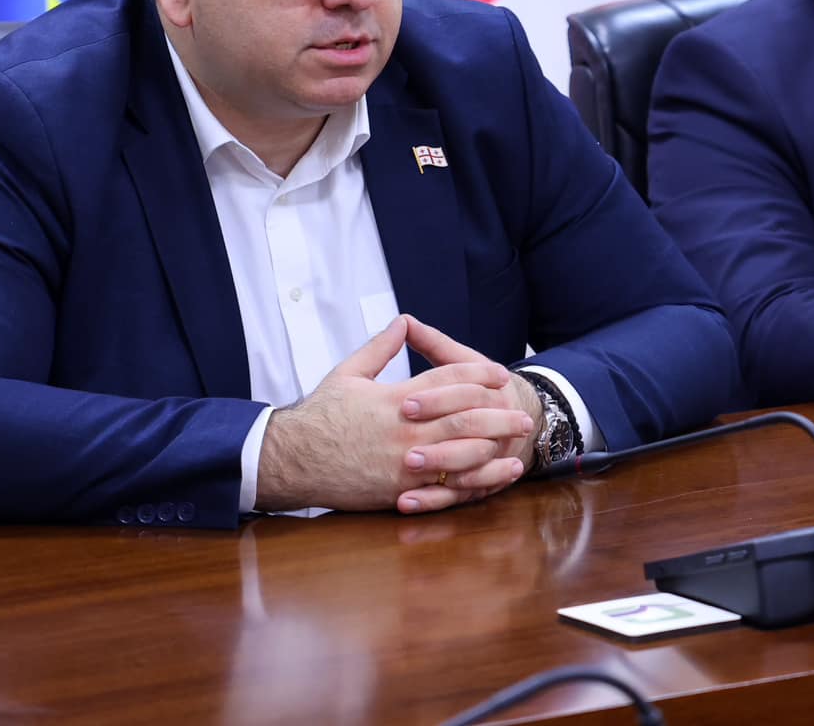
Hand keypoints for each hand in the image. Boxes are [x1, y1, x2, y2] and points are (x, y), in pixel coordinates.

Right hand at [254, 316, 534, 513]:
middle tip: (522, 413)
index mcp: (395, 398)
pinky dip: (474, 481)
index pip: (447, 380)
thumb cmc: (319, 416)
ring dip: (494, 446)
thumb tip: (403, 321)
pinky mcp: (398, 491)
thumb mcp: (348, 373)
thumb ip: (380, 348)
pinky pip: (444, 487)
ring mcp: (403, 463)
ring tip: (516, 443)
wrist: (291, 459)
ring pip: (460, 453)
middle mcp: (404, 430)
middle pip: (463, 417)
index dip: (477, 375)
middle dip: (497, 413)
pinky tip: (493, 477)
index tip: (499, 374)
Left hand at [393, 317, 543, 513]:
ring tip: (406, 473)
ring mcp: (487, 458)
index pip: (464, 394)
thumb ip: (434, 344)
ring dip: (437, 472)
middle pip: (467, 433)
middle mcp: (494, 427)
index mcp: (489, 392)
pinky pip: (458, 497)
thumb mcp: (464, 361)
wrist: (525, 417)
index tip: (406, 404)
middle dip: (437, 441)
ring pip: (466, 469)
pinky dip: (432, 501)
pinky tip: (405, 503)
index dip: (436, 400)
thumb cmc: (483, 388)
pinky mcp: (478, 483)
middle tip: (405, 448)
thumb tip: (404, 321)